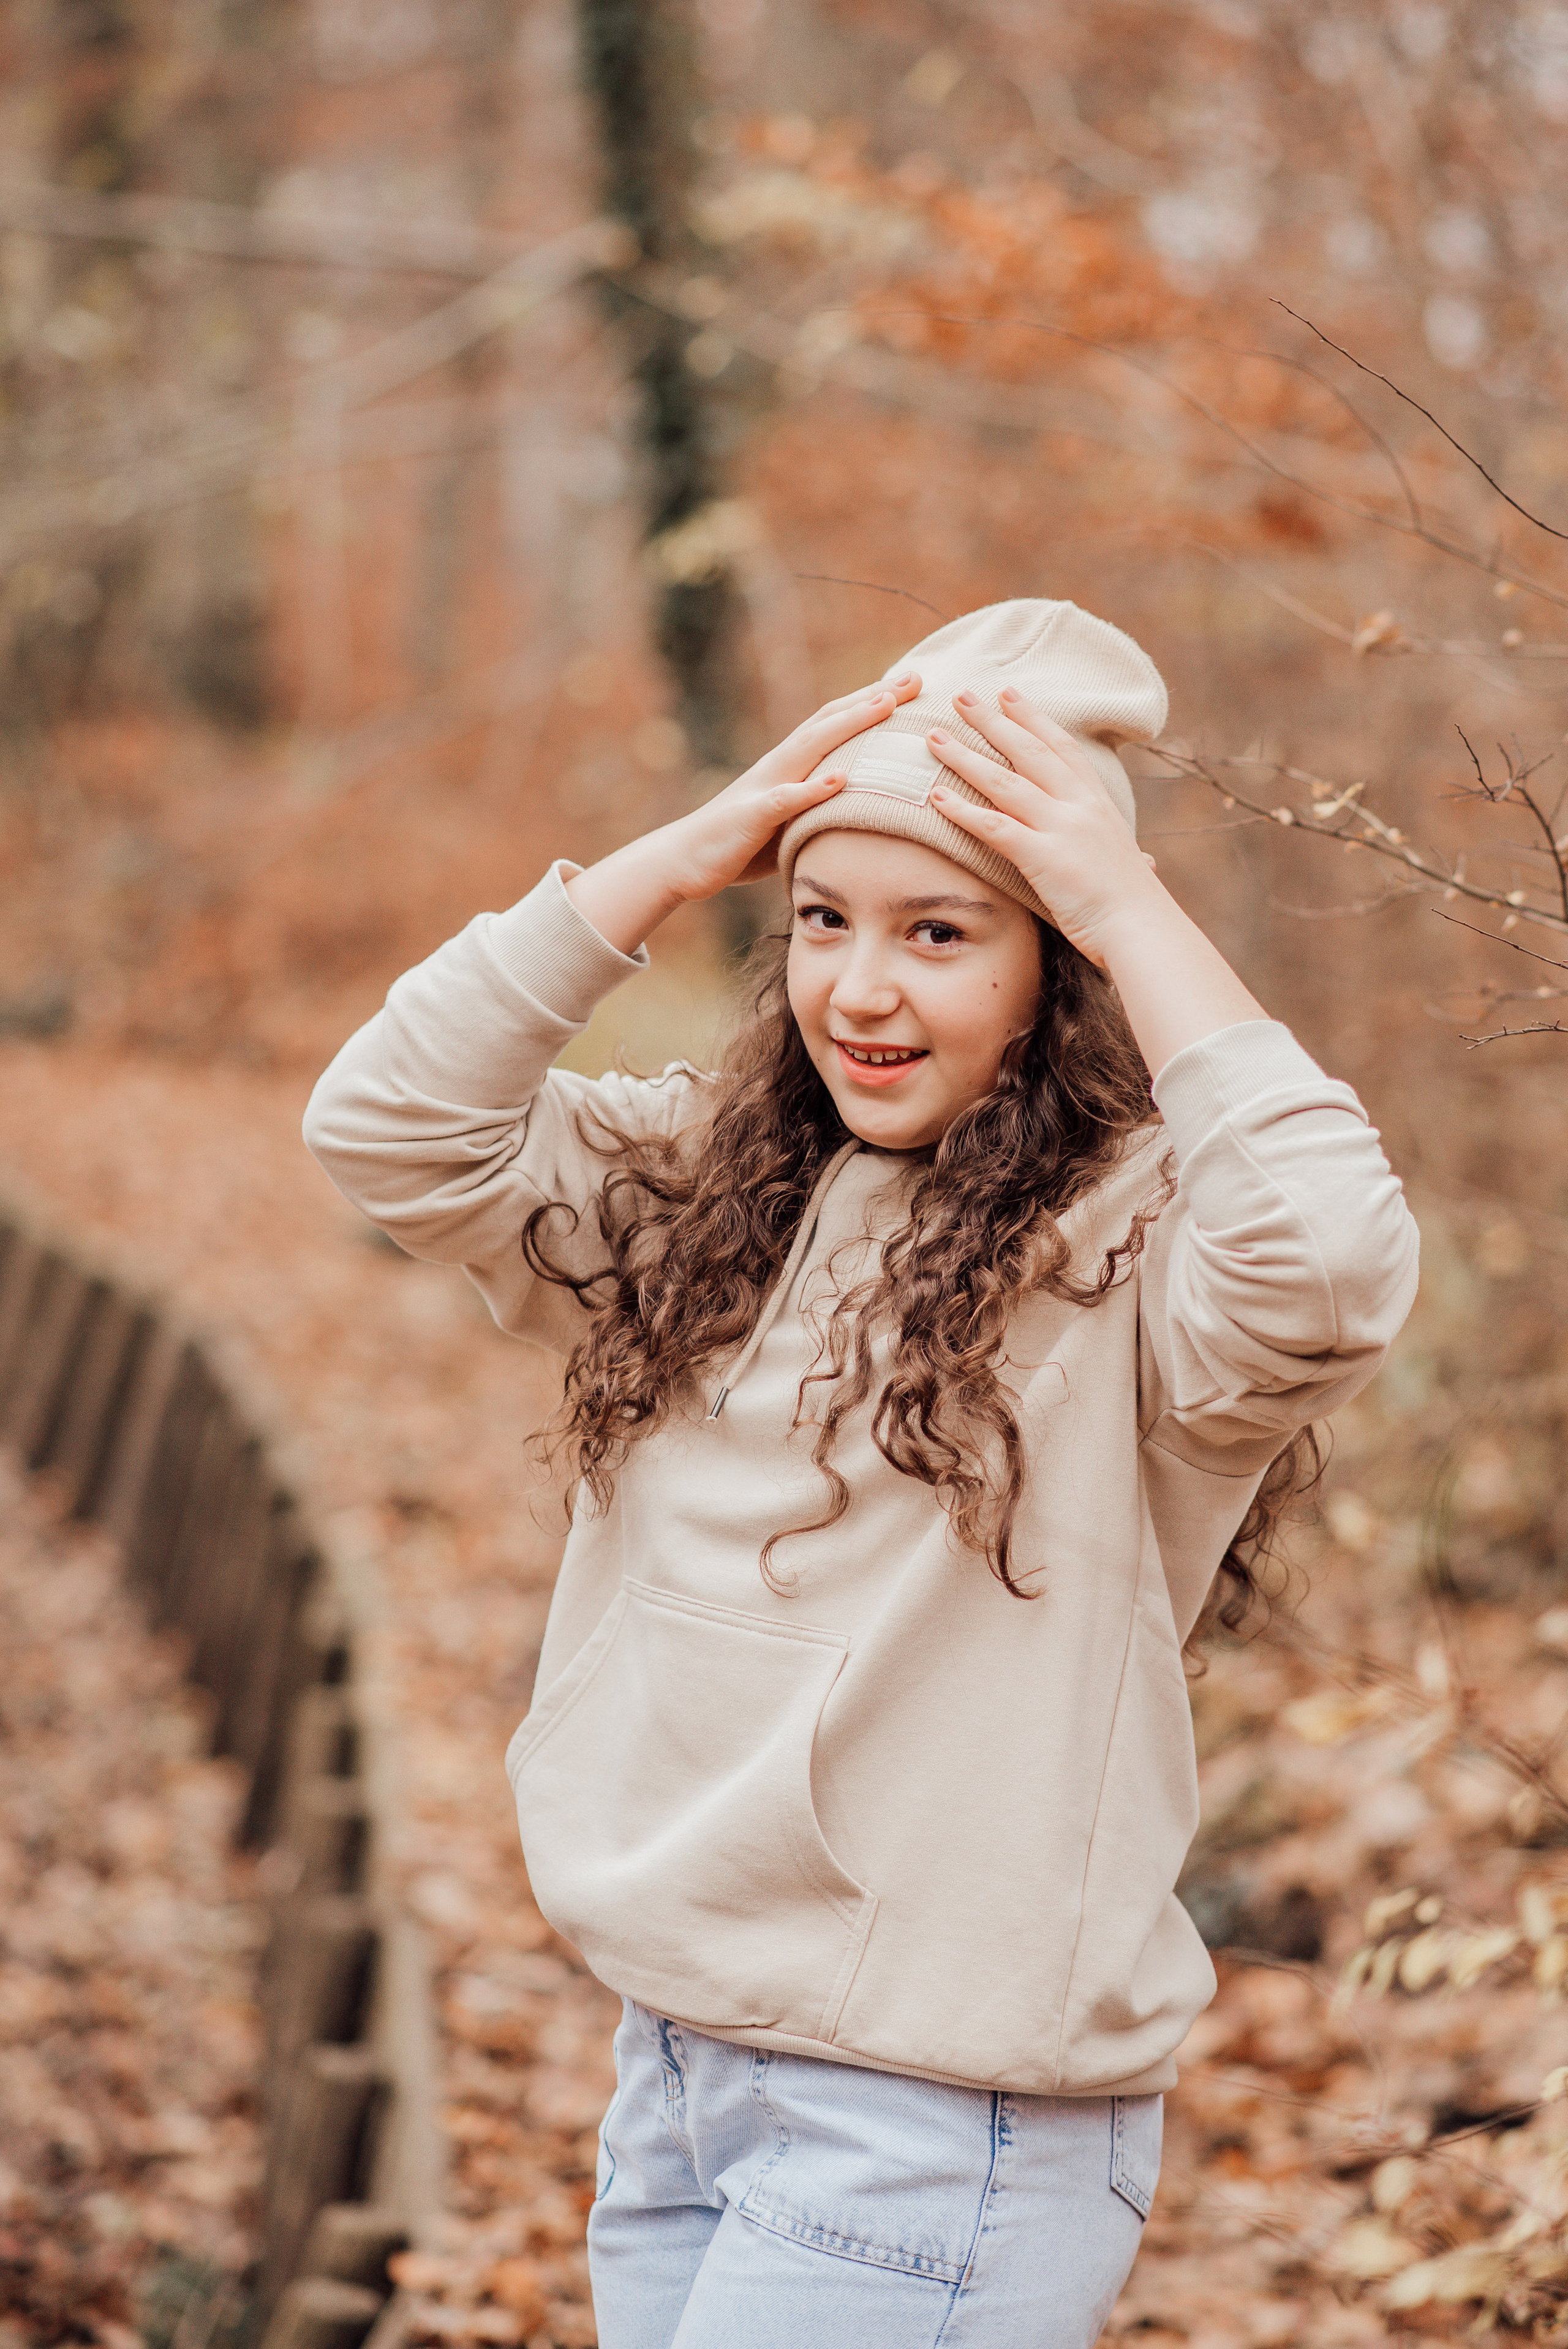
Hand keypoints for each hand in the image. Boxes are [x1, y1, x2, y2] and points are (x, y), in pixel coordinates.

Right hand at [667, 672, 922, 897]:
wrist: (685, 860)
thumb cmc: (740, 843)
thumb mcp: (789, 820)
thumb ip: (819, 805)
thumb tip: (859, 805)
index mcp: (790, 766)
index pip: (835, 724)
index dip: (873, 702)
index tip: (913, 685)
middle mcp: (779, 766)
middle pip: (830, 722)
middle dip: (872, 698)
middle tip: (915, 678)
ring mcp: (764, 787)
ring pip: (810, 748)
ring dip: (848, 725)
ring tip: (885, 706)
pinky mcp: (751, 818)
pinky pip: (783, 800)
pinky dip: (812, 789)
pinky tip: (840, 778)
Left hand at [926, 687, 1160, 967]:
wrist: (1142, 929)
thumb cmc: (1135, 906)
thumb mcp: (1130, 865)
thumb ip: (1123, 855)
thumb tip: (1143, 862)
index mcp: (1098, 803)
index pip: (1061, 748)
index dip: (1033, 718)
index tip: (1009, 694)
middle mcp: (1079, 805)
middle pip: (1028, 752)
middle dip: (992, 720)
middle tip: (961, 696)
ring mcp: (1061, 827)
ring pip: (1004, 781)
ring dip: (965, 756)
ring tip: (934, 737)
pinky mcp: (1042, 857)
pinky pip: (994, 826)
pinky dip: (962, 810)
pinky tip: (936, 797)